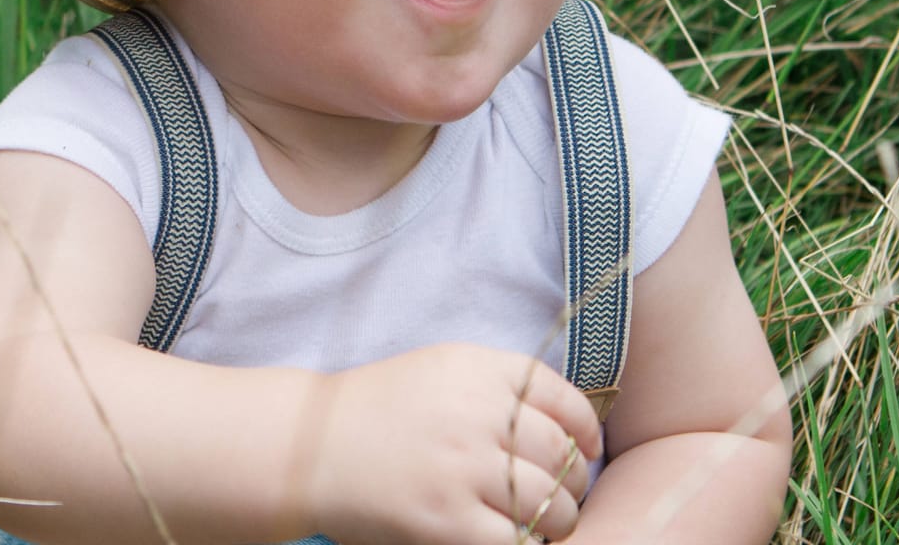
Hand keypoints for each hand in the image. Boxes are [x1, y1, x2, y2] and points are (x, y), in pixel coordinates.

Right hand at [302, 343, 604, 544]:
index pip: (564, 398)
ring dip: (558, 520)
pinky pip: (516, 542)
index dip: (585, 429)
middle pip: (562, 455)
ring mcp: (464, 469)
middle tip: (562, 497)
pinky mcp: (447, 521)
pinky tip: (514, 541)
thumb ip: (500, 385)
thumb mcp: (443, 370)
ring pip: (550, 504)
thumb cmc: (378, 410)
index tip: (587, 450)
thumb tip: (566, 423)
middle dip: (572, 482)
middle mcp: (479, 414)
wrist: (311, 447)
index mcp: (481, 370)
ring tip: (545, 526)